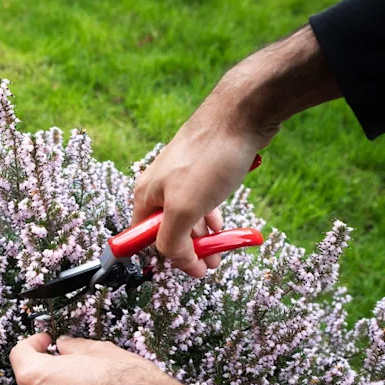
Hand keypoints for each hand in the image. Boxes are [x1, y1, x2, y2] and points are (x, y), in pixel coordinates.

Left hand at [9, 333, 192, 384]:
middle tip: (73, 369)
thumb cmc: (130, 384)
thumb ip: (74, 348)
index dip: (34, 343)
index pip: (20, 354)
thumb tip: (65, 346)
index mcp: (37, 377)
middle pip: (30, 384)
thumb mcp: (102, 351)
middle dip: (48, 374)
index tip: (46, 341)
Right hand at [131, 94, 274, 277]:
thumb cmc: (210, 158)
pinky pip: (203, 202)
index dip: (165, 258)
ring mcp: (181, 177)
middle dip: (189, 250)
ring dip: (203, 238)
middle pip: (167, 229)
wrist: (241, 114)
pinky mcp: (202, 170)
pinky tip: (222, 227)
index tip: (190, 270)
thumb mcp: (185, 208)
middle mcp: (159, 186)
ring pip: (188, 216)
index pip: (143, 239)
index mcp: (145, 195)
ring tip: (221, 253)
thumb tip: (172, 259)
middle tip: (211, 265)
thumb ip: (171, 239)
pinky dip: (212, 217)